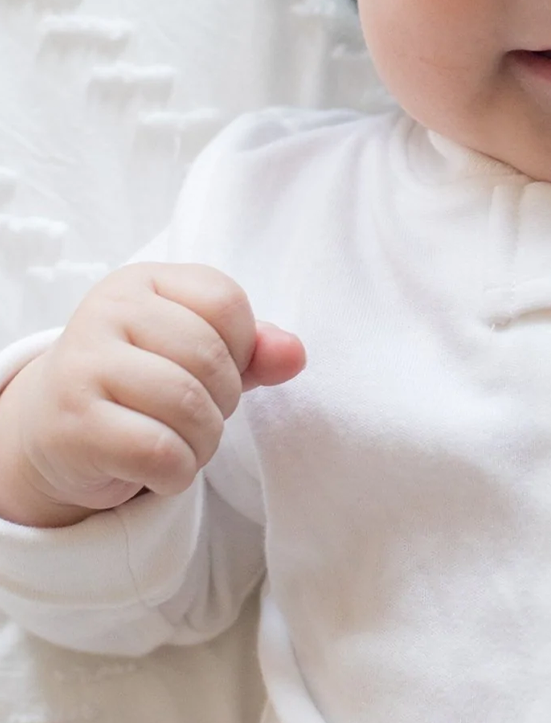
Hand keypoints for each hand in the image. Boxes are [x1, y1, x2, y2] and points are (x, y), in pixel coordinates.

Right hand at [0, 263, 304, 528]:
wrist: (51, 427)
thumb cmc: (138, 382)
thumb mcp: (194, 351)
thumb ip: (251, 350)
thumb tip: (296, 355)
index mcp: (142, 281)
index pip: (225, 300)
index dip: (242, 347)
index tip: (219, 371)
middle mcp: (107, 312)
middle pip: (209, 357)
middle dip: (224, 401)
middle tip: (202, 417)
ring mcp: (83, 366)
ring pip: (187, 406)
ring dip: (204, 441)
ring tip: (185, 444)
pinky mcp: (72, 425)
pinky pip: (159, 451)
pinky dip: (178, 472)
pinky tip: (162, 470)